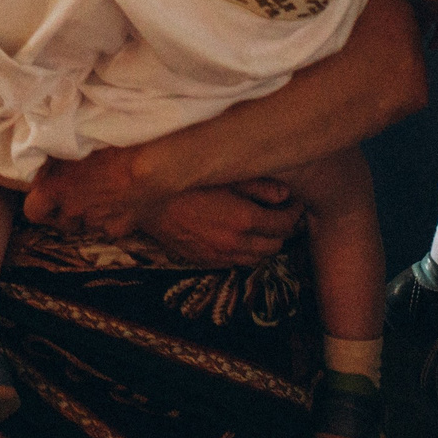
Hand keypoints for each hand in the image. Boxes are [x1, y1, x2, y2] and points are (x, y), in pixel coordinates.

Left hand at [23, 145, 162, 238]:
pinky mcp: (121, 228)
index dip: (39, 201)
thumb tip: (48, 151)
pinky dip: (113, 217)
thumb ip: (59, 153)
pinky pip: (110, 226)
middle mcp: (73, 210)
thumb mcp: (79, 138)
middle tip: (76, 191)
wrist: (156, 162)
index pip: (32, 210)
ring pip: (86, 223)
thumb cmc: (117, 142)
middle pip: (60, 220)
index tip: (49, 189)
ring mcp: (97, 222)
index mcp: (56, 188)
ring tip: (103, 191)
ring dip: (89, 212)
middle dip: (65, 209)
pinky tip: (122, 199)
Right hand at [133, 180, 303, 266]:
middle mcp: (235, 243)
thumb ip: (258, 185)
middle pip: (276, 244)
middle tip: (281, 212)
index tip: (293, 201)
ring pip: (259, 258)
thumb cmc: (182, 180)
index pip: (285, 224)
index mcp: (244, 219)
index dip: (294, 212)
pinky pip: (237, 263)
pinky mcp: (205, 261)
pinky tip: (240, 236)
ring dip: (266, 243)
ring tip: (263, 225)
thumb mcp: (224, 174)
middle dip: (283, 229)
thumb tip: (285, 194)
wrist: (143, 200)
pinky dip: (246, 252)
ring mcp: (219, 255)